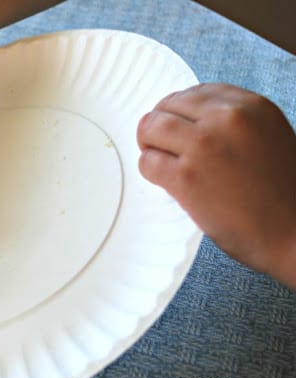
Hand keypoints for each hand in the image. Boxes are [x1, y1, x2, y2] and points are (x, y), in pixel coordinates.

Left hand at [137, 83, 295, 288]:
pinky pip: (148, 162)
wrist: (293, 233)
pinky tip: (164, 180)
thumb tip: (192, 124)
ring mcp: (204, 146)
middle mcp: (226, 119)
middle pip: (167, 107)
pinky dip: (149, 170)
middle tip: (160, 145)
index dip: (179, 110)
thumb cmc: (283, 194)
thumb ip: (235, 125)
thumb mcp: (268, 137)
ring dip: (148, 144)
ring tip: (158, 159)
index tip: (177, 126)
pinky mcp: (186, 177)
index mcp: (251, 106)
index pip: (195, 93)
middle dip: (159, 126)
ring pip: (151, 129)